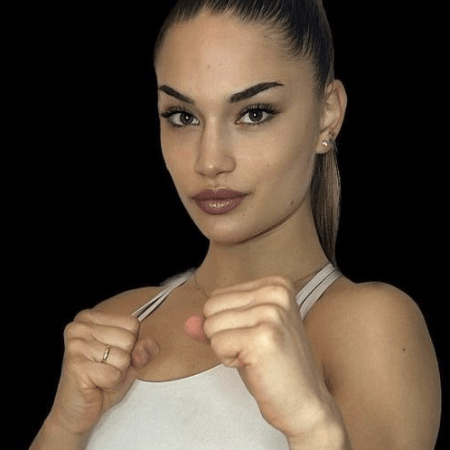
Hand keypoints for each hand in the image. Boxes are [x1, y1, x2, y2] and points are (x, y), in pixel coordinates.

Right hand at [48, 310, 158, 435]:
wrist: (75, 412)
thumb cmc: (101, 380)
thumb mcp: (129, 360)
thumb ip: (144, 348)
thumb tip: (149, 346)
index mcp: (90, 318)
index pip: (132, 323)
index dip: (129, 345)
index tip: (111, 354)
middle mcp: (79, 326)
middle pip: (129, 338)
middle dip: (124, 359)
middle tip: (104, 368)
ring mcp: (76, 345)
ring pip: (123, 357)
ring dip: (117, 373)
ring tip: (99, 376)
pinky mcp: (77, 366)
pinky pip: (114, 374)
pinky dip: (110, 384)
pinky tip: (95, 384)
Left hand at [186, 276, 336, 440]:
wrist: (304, 403)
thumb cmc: (273, 367)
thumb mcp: (243, 334)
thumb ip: (214, 323)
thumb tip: (188, 322)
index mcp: (275, 284)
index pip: (217, 295)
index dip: (227, 324)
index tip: (255, 338)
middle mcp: (276, 292)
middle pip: (211, 306)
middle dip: (223, 334)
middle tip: (253, 350)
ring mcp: (272, 313)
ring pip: (211, 325)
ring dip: (226, 348)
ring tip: (254, 357)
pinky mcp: (264, 336)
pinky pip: (217, 344)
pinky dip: (229, 360)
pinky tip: (254, 365)